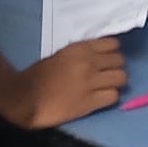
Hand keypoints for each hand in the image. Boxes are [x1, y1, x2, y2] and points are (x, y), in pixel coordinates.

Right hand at [12, 38, 126, 128]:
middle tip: (107, 74)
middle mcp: (89, 63)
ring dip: (116, 82)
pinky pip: (113, 96)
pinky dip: (110, 96)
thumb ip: (79, 54)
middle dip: (116, 67)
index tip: (108, 58)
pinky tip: (101, 98)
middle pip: (120, 61)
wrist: (27, 97)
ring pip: (121, 78)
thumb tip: (96, 57)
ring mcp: (91, 82)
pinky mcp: (90, 102)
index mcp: (79, 49)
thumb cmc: (38, 75)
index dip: (112, 52)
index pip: (112, 44)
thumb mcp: (60, 55)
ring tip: (107, 86)